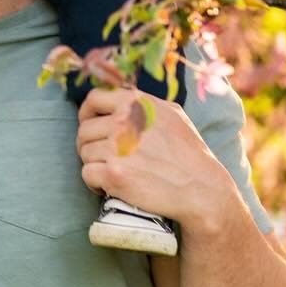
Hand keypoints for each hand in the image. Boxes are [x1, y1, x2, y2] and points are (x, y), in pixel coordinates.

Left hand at [76, 88, 235, 231]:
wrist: (201, 187)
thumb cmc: (189, 152)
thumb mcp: (172, 114)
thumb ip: (144, 105)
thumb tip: (121, 100)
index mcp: (135, 103)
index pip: (93, 99)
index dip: (87, 113)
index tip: (90, 124)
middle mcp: (123, 122)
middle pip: (84, 131)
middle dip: (89, 144)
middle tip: (103, 157)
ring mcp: (116, 148)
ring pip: (84, 153)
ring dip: (94, 164)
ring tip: (112, 172)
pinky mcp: (114, 174)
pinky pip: (87, 174)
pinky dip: (94, 183)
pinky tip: (108, 186)